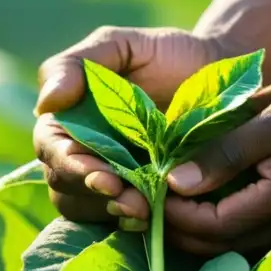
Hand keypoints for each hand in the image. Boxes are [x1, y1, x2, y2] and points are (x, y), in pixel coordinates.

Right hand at [34, 26, 226, 227]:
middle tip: (129, 200)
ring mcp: (108, 178)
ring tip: (144, 210)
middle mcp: (80, 152)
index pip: (50, 148)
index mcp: (68, 118)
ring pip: (86, 209)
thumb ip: (77, 63)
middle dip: (92, 196)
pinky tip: (153, 218)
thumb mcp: (124, 45)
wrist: (225, 79)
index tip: (103, 176)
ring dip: (109, 213)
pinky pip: (119, 222)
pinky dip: (131, 224)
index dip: (70, 166)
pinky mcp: (137, 199)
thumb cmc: (169, 55)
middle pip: (63, 185)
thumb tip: (45, 104)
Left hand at [163, 77, 270, 255]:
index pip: (210, 227)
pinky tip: (218, 208)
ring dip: (202, 236)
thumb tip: (177, 180)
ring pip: (237, 254)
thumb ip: (229, 147)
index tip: (150, 191)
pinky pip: (261, 248)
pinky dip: (232, 236)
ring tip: (178, 205)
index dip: (173, 215)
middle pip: (218, 250)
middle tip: (153, 204)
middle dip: (179, 231)